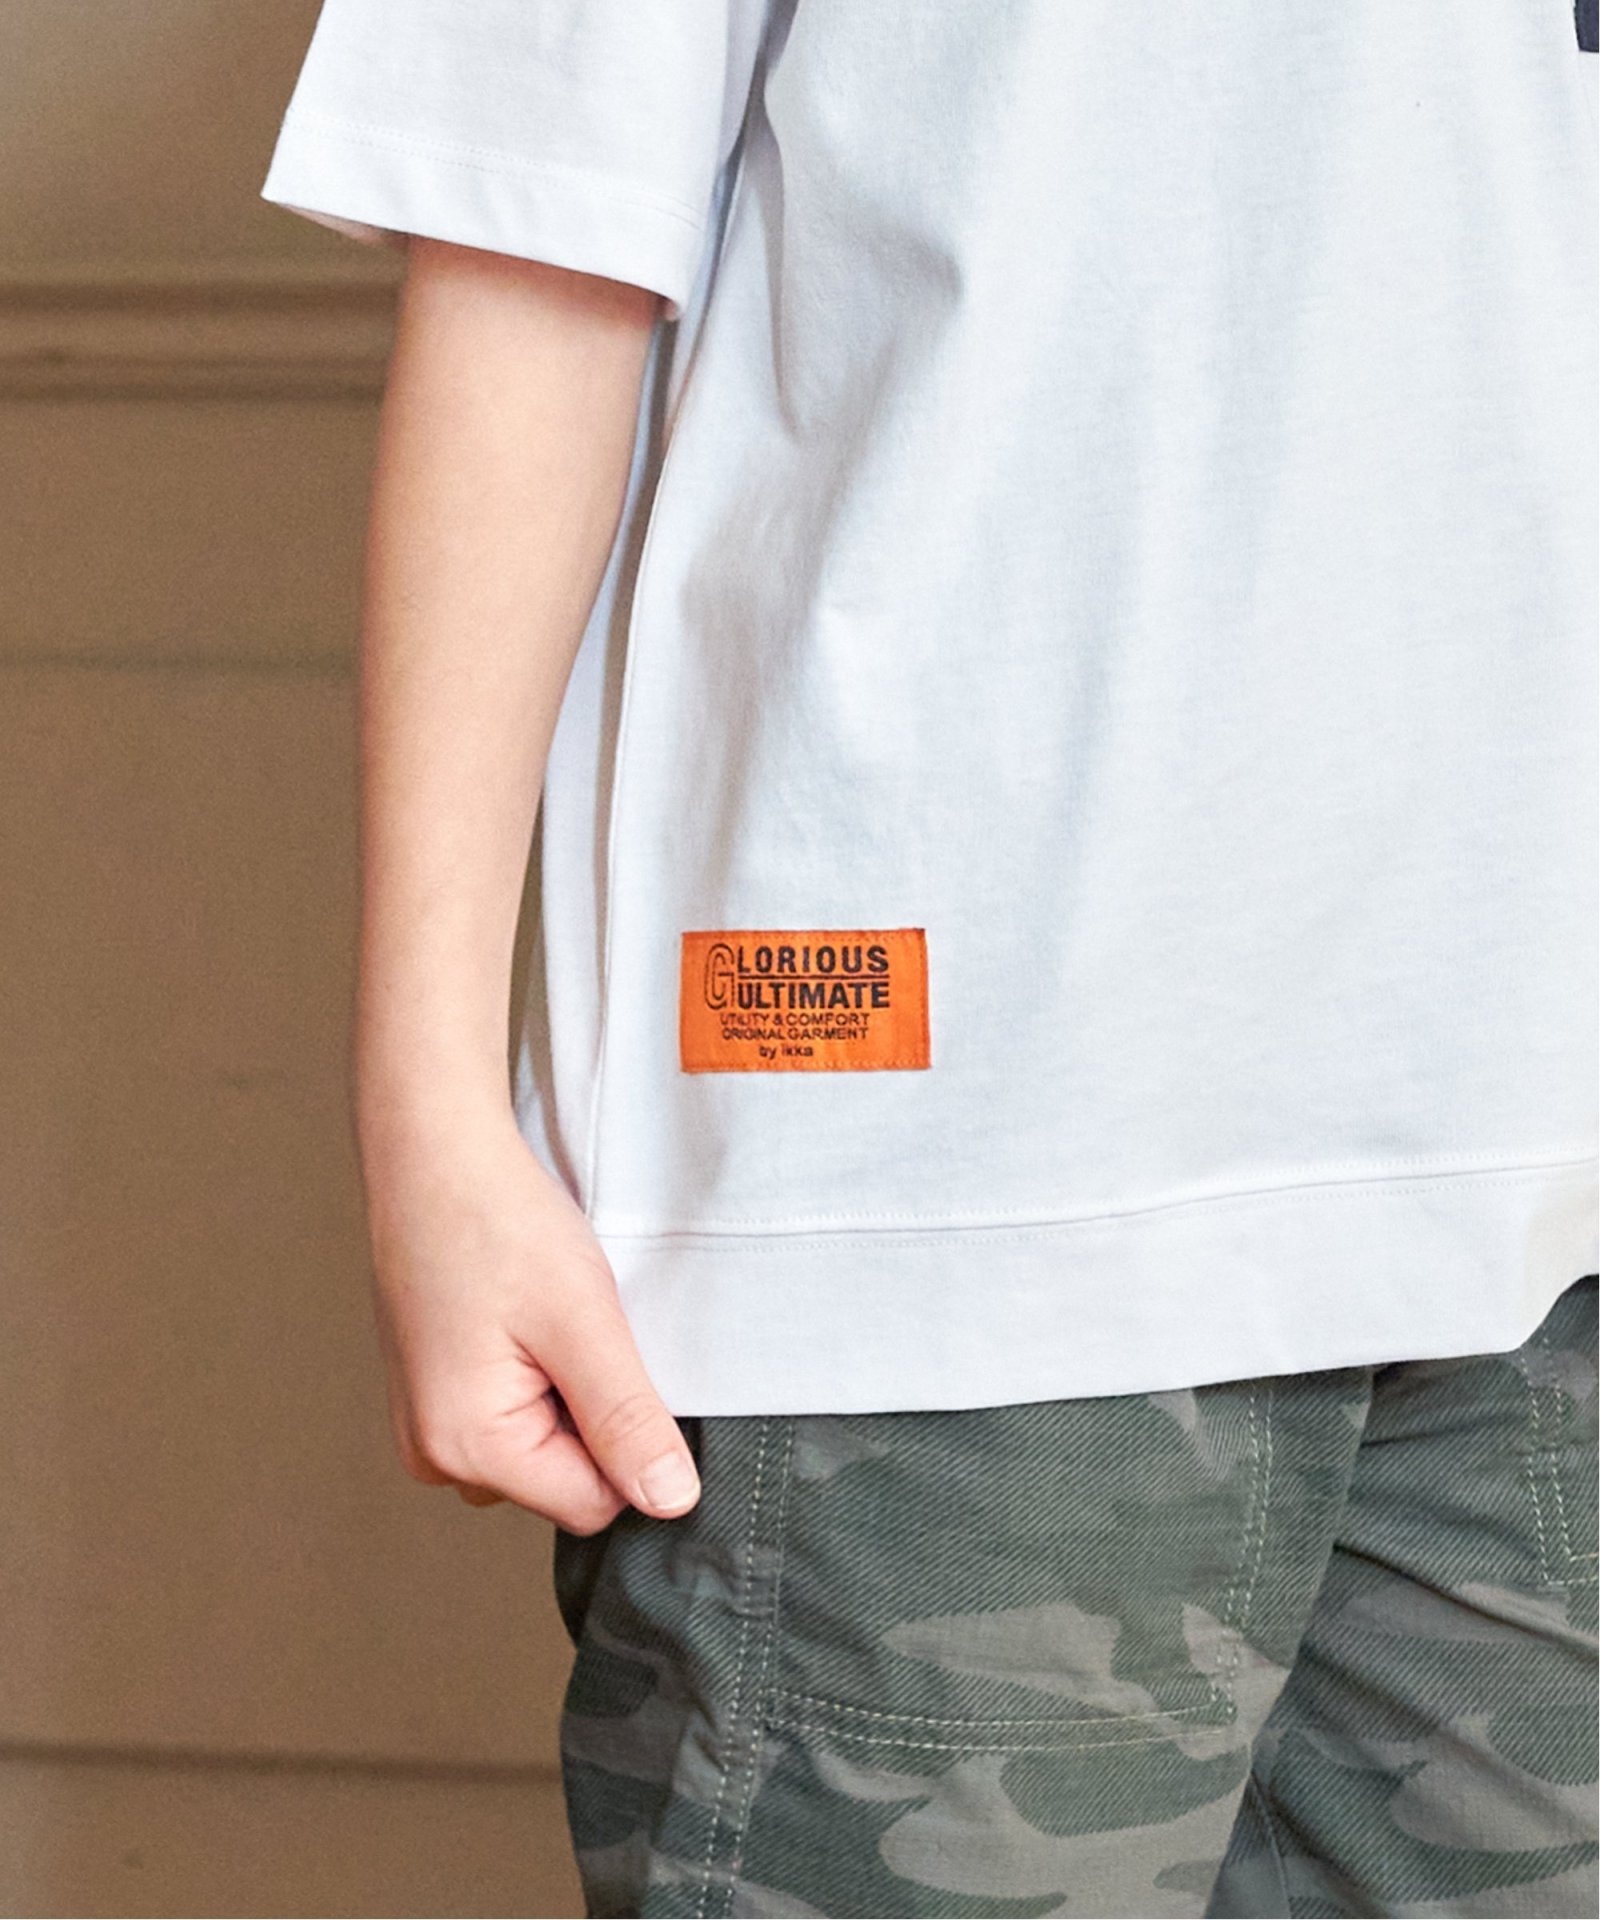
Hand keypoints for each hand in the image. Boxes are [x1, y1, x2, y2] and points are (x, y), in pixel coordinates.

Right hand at [358, 1101, 700, 1533]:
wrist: (432, 1154)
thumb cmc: (498, 1223)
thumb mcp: (584, 1323)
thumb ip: (627, 1422)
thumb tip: (672, 1503)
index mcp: (466, 1449)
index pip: (595, 1503)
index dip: (631, 1439)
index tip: (619, 1359)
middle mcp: (433, 1457)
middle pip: (565, 1481)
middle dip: (593, 1415)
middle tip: (578, 1330)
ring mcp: (427, 1429)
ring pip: (543, 1450)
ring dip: (566, 1395)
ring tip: (548, 1319)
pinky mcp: (435, 1398)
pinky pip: (513, 1419)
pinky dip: (538, 1380)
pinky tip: (527, 1321)